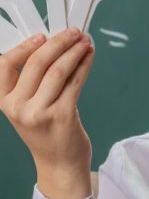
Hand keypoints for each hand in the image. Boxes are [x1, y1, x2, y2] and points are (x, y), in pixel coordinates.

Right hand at [0, 28, 93, 198]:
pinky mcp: (63, 115)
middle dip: (58, 42)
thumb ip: (31, 82)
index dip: (24, 46)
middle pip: (37, 63)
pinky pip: (75, 82)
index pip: (5, 65)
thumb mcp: (26, 108)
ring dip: (74, 51)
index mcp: (6, 102)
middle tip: (71, 33)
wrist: (59, 165)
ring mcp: (40, 112)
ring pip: (58, 70)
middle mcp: (19, 107)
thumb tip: (51, 47)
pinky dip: (84, 65)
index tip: (41, 35)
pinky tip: (89, 57)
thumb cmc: (46, 134)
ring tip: (84, 42)